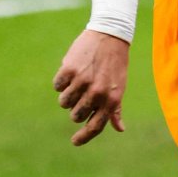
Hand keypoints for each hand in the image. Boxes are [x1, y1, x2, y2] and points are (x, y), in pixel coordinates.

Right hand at [54, 29, 129, 145]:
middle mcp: (97, 92)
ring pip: (64, 102)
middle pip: (76, 116)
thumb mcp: (120, 86)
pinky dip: (61, 81)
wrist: (110, 35)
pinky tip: (72, 71)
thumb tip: (120, 129)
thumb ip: (116, 108)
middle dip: (76, 108)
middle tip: (83, 93)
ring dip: (68, 95)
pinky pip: (57, 86)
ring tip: (78, 80)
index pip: (95, 126)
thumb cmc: (116, 64)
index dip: (84, 137)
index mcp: (111, 99)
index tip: (75, 141)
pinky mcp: (69, 70)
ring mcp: (82, 82)